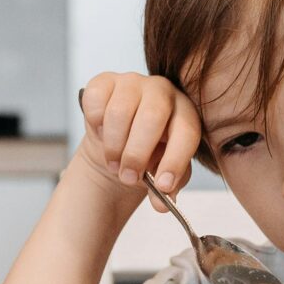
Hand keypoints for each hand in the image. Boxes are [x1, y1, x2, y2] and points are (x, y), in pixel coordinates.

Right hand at [75, 71, 199, 208]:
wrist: (117, 143)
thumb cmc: (147, 156)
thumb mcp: (162, 172)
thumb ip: (165, 187)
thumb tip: (161, 203)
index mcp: (185, 111)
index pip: (186, 131)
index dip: (175, 160)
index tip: (162, 186)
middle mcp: (162, 90)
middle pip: (151, 118)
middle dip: (136, 154)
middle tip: (128, 177)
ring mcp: (132, 81)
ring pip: (119, 113)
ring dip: (114, 146)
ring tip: (114, 163)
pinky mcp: (104, 80)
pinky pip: (96, 103)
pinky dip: (96, 125)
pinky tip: (102, 134)